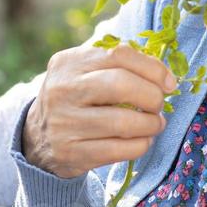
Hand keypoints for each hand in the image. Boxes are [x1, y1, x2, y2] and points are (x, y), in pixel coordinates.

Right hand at [22, 43, 173, 178]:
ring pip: (123, 122)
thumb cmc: (76, 98)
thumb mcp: (85, 72)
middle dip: (152, 96)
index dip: (152, 68)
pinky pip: (119, 150)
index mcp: (69, 63)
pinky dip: (140, 145)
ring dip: (150, 124)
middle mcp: (63, 90)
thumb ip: (119, 65)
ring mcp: (65, 123)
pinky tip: (142, 140)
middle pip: (121, 85)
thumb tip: (164, 76)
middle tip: (158, 104)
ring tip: (154, 124)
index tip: (168, 83)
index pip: (119, 54)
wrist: (38, 137)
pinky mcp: (72, 152)